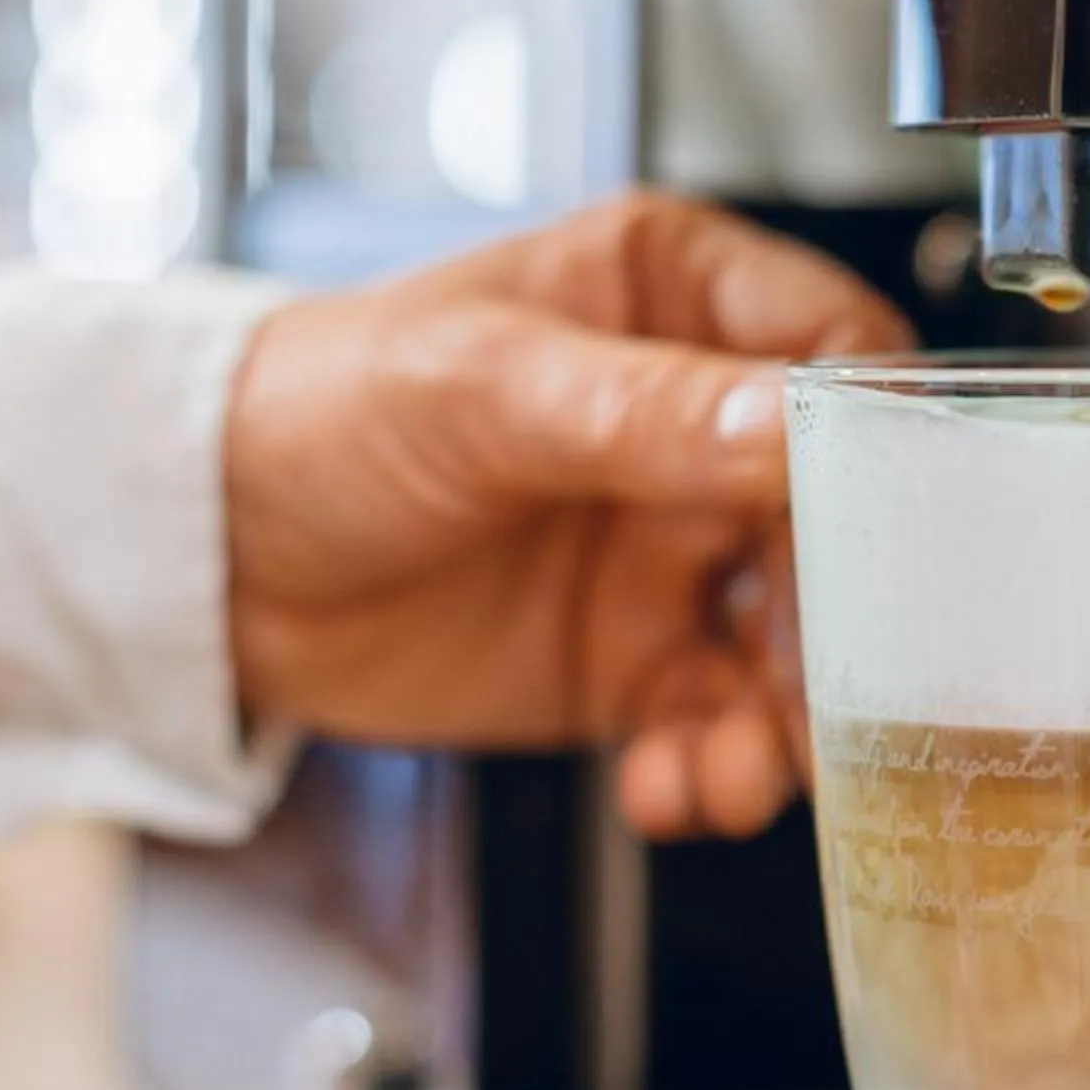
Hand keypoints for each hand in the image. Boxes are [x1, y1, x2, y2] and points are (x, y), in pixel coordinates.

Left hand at [223, 192, 909, 840]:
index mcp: (671, 300)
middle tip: (830, 696)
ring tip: (739, 773)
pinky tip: (669, 789)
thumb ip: (643, 412)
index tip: (888, 526)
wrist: (201, 558)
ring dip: (785, 720)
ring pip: (793, 640)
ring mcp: (667, 548)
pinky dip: (709, 769)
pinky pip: (714, 723)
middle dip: (841, 621)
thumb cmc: (315, 408)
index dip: (873, 440)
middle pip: (837, 521)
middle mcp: (693, 424)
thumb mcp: (481, 388)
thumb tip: (789, 422)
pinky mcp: (631, 659)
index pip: (834, 352)